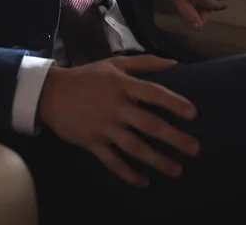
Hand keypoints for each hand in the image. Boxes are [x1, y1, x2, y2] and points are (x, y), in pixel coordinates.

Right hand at [38, 55, 198, 187]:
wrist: (51, 93)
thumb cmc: (87, 76)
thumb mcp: (115, 63)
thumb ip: (145, 62)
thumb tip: (173, 63)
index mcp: (123, 85)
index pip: (154, 94)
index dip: (174, 103)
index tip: (193, 114)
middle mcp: (116, 107)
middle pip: (149, 125)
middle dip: (174, 138)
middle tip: (195, 149)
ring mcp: (104, 127)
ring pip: (135, 147)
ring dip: (157, 160)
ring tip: (177, 170)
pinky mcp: (92, 142)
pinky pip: (113, 162)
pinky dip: (128, 173)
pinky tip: (143, 181)